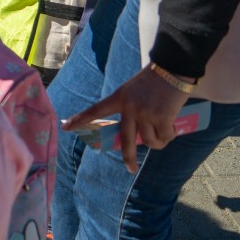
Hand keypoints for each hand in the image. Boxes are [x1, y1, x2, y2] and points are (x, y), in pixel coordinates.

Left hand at [63, 66, 191, 173]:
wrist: (173, 69)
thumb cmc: (153, 79)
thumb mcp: (132, 91)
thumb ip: (129, 109)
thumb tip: (137, 133)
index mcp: (118, 98)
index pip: (96, 110)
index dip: (81, 120)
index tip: (66, 127)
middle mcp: (129, 108)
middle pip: (125, 140)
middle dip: (128, 158)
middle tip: (130, 170)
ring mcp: (145, 114)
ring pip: (149, 141)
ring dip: (158, 143)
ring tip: (164, 135)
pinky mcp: (162, 118)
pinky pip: (165, 137)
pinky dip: (169, 136)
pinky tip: (173, 130)